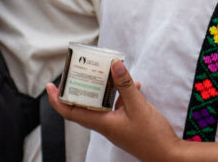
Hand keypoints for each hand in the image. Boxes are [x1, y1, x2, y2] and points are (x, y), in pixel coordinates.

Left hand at [47, 60, 179, 161]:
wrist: (167, 154)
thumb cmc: (151, 136)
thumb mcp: (138, 107)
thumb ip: (125, 86)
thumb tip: (114, 65)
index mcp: (102, 123)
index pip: (70, 112)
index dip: (57, 99)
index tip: (51, 86)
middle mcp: (105, 124)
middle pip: (84, 105)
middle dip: (80, 87)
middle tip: (79, 70)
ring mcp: (116, 124)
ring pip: (102, 104)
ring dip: (102, 88)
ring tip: (105, 71)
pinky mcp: (127, 123)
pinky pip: (118, 105)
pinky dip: (122, 93)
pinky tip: (134, 84)